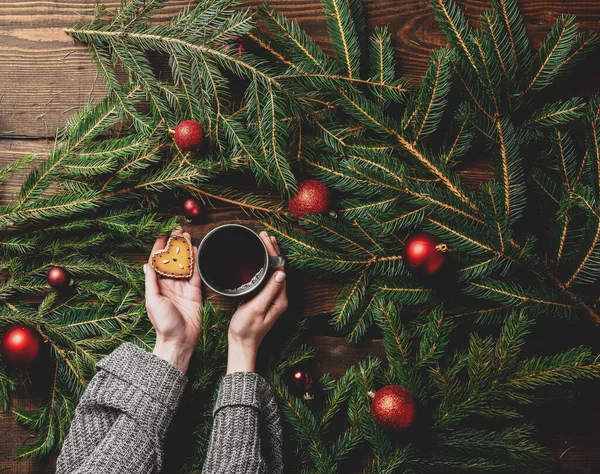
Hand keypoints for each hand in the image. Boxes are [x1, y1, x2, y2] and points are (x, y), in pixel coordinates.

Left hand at [144, 228, 201, 372]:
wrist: (180, 341)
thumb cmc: (163, 324)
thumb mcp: (152, 301)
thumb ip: (152, 281)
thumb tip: (147, 264)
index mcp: (158, 286)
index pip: (158, 263)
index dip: (160, 249)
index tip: (163, 237)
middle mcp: (170, 285)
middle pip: (173, 261)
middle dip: (175, 246)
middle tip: (178, 232)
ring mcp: (183, 288)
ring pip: (185, 265)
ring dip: (186, 251)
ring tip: (188, 237)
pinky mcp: (196, 292)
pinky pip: (197, 274)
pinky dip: (197, 263)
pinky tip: (197, 252)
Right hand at [227, 231, 287, 373]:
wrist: (241, 345)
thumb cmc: (246, 329)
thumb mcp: (257, 308)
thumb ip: (268, 291)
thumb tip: (281, 273)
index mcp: (280, 298)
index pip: (280, 269)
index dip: (274, 252)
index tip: (266, 239)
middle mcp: (280, 297)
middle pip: (279, 268)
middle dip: (273, 250)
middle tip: (264, 234)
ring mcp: (273, 298)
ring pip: (274, 271)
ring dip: (270, 255)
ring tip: (264, 241)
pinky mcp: (265, 299)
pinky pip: (268, 277)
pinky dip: (265, 264)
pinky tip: (260, 259)